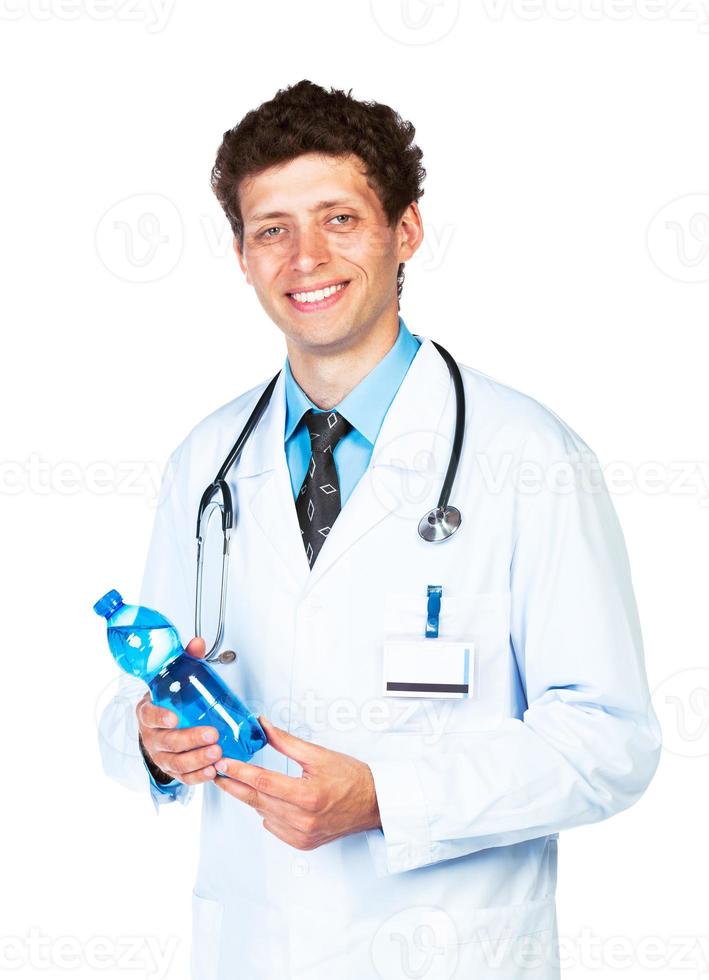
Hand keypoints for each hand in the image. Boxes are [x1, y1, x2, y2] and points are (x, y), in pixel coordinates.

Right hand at [135, 636, 221, 785]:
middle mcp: (152, 736)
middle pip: (167, 742)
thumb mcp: (172, 679)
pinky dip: (199, 776)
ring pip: (176, 763)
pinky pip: (184, 777)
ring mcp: (162, 755)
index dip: (159, 718)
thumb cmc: (167, 701)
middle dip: (190, 740)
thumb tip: (197, 642)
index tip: (172, 717)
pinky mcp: (174, 770)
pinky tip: (213, 771)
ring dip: (197, 760)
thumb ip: (185, 660)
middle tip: (211, 735)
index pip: (149, 715)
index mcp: (147, 712)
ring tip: (216, 753)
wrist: (159, 724)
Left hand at [214, 717, 381, 849]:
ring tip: (243, 781)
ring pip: (262, 813)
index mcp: (307, 795)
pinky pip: (273, 827)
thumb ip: (286, 742)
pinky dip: (268, 812)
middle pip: (257, 799)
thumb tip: (264, 727)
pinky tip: (272, 799)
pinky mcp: (302, 843)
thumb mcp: (318, 754)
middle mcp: (303, 819)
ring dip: (252, 797)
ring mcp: (302, 834)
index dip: (238, 771)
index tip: (223, 763)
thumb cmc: (352, 778)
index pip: (262, 781)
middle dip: (234, 784)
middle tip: (218, 772)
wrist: (373, 803)